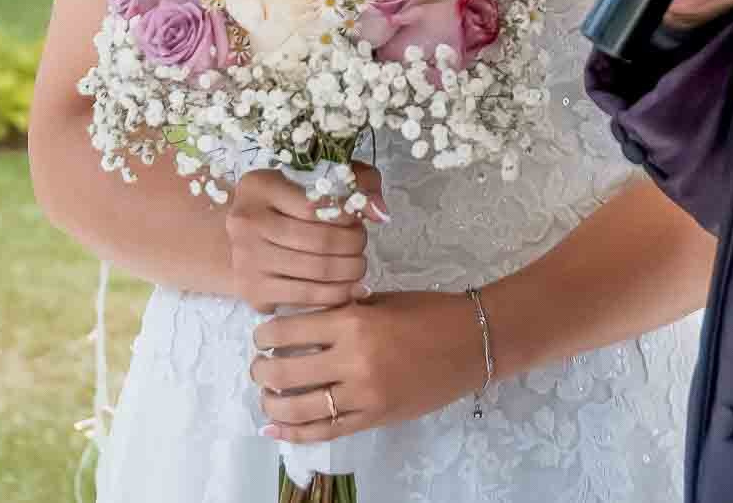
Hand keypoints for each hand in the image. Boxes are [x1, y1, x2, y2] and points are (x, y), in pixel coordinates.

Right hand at [223, 163, 388, 314]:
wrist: (241, 237)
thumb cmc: (284, 202)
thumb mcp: (315, 178)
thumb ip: (356, 182)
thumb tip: (380, 212)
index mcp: (260, 187)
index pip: (316, 206)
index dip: (347, 216)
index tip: (358, 220)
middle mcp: (247, 224)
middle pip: (320, 241)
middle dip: (353, 245)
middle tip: (362, 245)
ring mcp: (247, 261)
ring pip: (317, 272)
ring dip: (350, 271)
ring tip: (359, 266)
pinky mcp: (253, 292)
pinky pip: (305, 298)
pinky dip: (335, 295)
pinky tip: (351, 289)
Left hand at [250, 291, 486, 444]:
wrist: (473, 343)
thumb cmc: (430, 313)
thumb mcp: (382, 301)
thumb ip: (342, 312)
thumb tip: (303, 321)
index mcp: (354, 321)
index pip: (290, 332)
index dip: (266, 336)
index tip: (261, 337)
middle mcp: (354, 360)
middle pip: (286, 372)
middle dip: (262, 371)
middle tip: (259, 367)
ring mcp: (365, 395)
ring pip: (301, 408)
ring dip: (273, 404)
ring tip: (266, 397)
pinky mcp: (375, 418)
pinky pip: (327, 431)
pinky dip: (296, 432)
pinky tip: (274, 428)